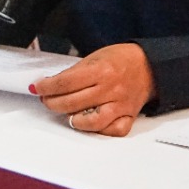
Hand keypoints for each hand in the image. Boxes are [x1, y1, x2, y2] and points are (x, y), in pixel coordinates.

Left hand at [32, 43, 156, 136]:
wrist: (149, 65)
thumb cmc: (122, 59)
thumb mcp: (95, 57)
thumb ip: (75, 72)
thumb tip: (53, 84)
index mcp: (101, 70)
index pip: (65, 82)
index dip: (46, 86)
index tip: (38, 87)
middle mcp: (110, 89)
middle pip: (72, 102)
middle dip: (53, 102)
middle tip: (47, 99)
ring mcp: (120, 105)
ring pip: (91, 121)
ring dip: (73, 119)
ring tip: (67, 113)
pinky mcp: (129, 117)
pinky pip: (112, 131)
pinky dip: (99, 130)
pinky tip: (89, 123)